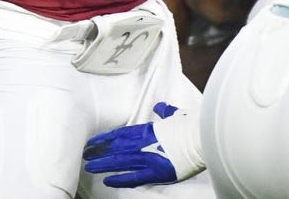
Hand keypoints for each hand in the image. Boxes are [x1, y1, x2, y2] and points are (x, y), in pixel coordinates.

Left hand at [83, 102, 204, 187]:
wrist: (203, 137)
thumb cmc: (192, 125)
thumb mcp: (177, 114)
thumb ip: (166, 112)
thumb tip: (160, 107)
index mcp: (148, 130)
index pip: (120, 134)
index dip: (105, 138)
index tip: (93, 141)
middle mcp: (144, 143)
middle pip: (115, 147)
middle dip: (99, 151)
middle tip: (85, 154)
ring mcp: (148, 157)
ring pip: (119, 161)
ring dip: (103, 163)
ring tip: (89, 166)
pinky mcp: (155, 172)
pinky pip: (133, 177)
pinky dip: (120, 179)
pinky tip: (108, 181)